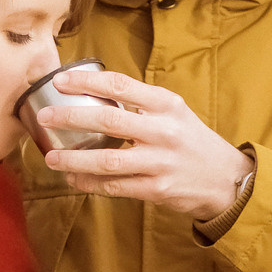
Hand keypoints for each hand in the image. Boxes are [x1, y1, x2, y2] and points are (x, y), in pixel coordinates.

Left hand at [38, 70, 253, 223]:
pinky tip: (74, 179)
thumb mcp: (174, 112)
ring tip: (51, 158)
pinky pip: (115, 187)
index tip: (60, 81)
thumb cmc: (191, 141)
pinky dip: (90, 183)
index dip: (86, 81)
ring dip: (74, 159)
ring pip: (107, 160)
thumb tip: (93, 94)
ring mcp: (160, 162)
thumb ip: (141, 104)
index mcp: (166, 104)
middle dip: (71, 118)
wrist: (225, 178)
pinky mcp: (157, 189)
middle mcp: (164, 131)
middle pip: (109, 121)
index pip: (120, 85)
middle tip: (45, 117)